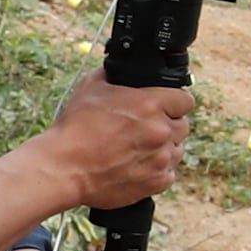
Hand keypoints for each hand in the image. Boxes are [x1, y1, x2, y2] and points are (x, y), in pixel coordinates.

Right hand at [33, 71, 189, 212]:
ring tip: (137, 149)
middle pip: (182, 126)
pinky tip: (136, 166)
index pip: (185, 100)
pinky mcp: (157, 182)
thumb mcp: (91, 87)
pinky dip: (156, 170)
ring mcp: (161, 158)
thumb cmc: (74, 128)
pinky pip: (168, 173)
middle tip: (144, 129)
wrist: (64, 168)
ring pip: (177, 150)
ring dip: (163, 148)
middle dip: (167, 125)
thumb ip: (114, 74)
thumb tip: (122, 68)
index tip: (165, 106)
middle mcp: (161, 131)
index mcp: (150, 104)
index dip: (174, 102)